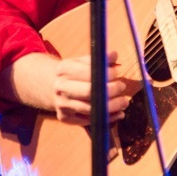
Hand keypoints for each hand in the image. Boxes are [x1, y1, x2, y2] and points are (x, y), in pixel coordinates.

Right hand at [13, 51, 137, 125]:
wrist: (52, 87)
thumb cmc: (74, 74)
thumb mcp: (82, 61)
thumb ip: (99, 59)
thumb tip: (114, 55)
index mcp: (64, 69)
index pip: (89, 72)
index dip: (106, 74)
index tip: (117, 72)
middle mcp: (60, 87)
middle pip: (89, 92)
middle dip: (110, 90)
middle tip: (122, 86)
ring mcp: (62, 104)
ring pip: (91, 109)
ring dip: (112, 106)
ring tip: (124, 102)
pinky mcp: (65, 118)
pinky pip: (89, 121)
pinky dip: (107, 118)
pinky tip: (118, 113)